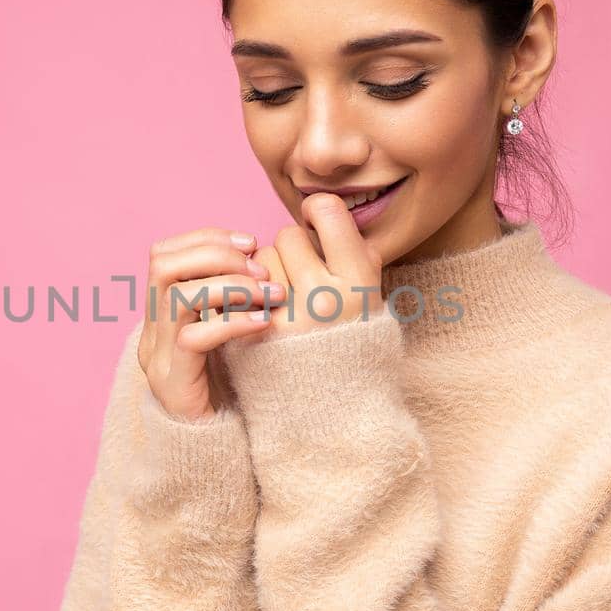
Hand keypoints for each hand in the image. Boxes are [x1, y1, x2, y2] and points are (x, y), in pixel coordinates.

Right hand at [138, 227, 283, 420]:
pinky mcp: (173, 384)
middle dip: (216, 255)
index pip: (164, 253)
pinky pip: (195, 339)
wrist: (213, 455)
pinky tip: (265, 323)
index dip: (206, 238)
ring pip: (178, 297)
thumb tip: (259, 257)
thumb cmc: (232, 391)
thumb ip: (231, 301)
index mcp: (160, 315)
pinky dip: (233, 322)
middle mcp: (151, 332)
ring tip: (270, 294)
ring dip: (230, 286)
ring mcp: (157, 358)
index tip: (250, 241)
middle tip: (260, 268)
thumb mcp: (228, 336)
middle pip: (162, 266)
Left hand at [255, 194, 386, 339]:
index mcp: (360, 282)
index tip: (317, 224)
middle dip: (291, 250)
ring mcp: (287, 318)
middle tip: (303, 275)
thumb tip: (318, 206)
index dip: (317, 212)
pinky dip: (249, 295)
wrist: (336, 403)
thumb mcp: (369, 291)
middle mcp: (324, 299)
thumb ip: (352, 248)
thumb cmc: (352, 338)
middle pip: (287, 235)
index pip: (327, 211)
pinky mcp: (255, 334)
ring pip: (260, 260)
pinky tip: (264, 312)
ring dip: (267, 272)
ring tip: (286, 299)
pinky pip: (241, 288)